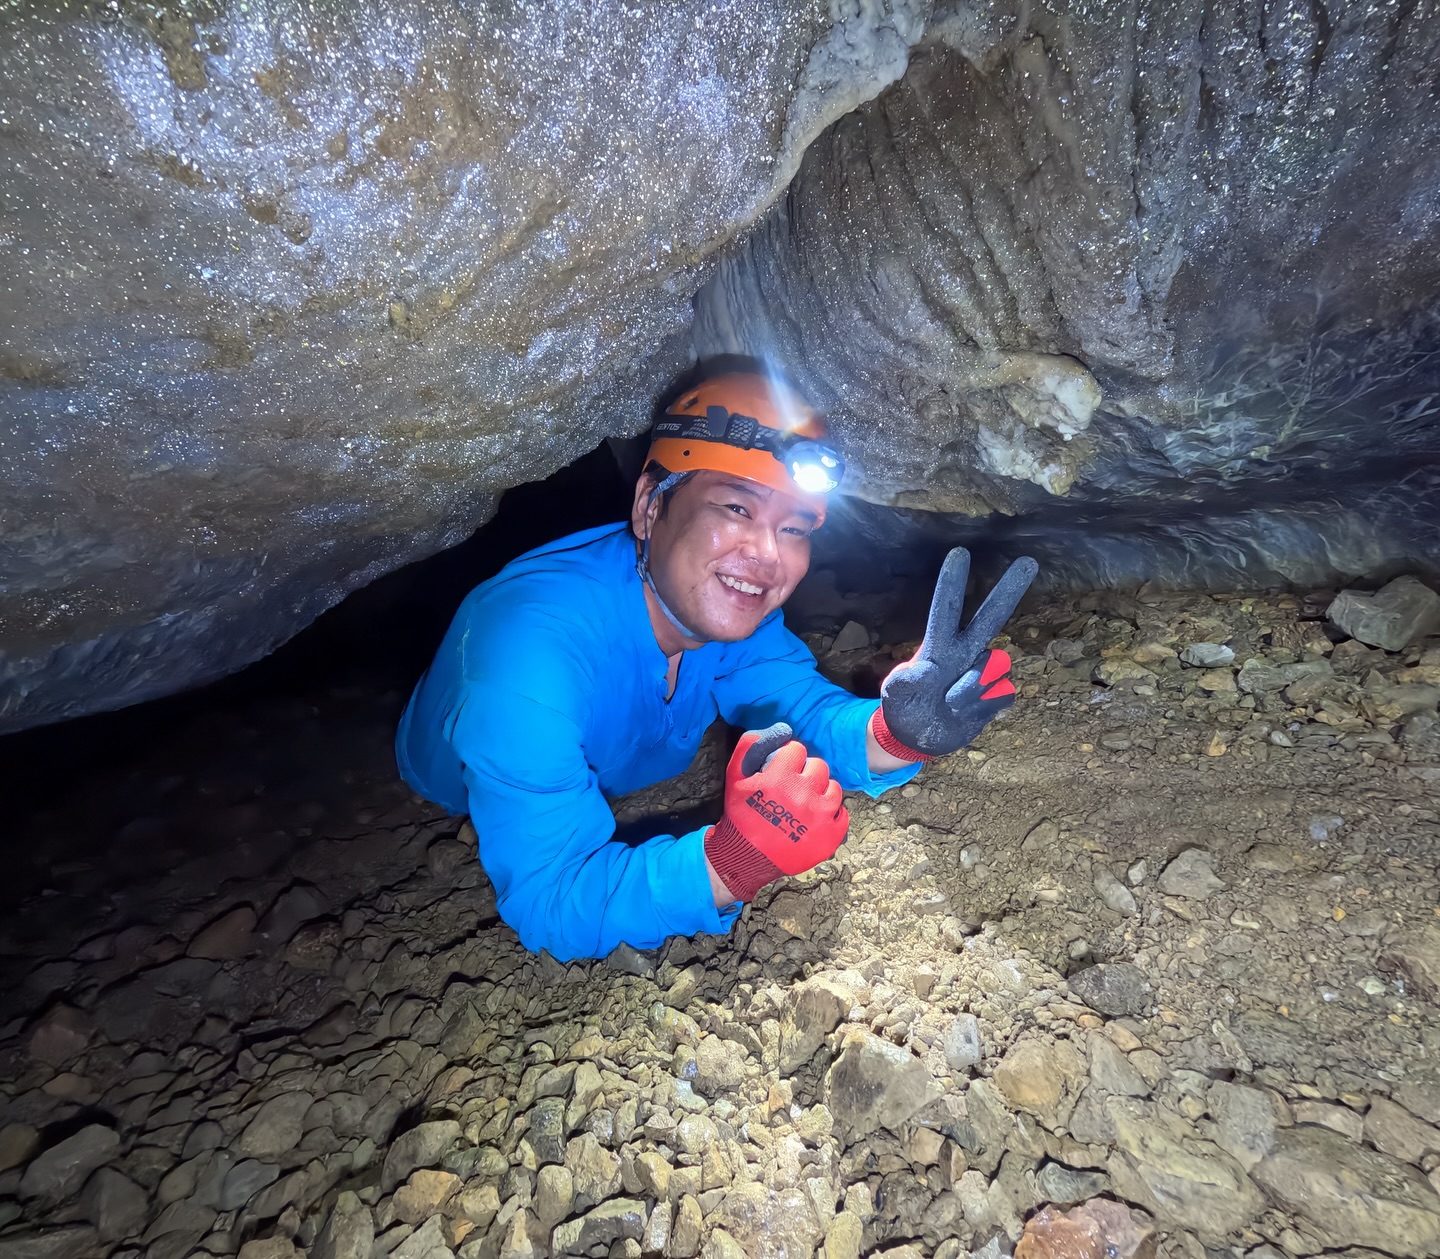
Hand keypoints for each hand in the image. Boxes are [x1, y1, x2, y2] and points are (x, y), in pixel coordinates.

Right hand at [704, 723, 848, 902]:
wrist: (745, 857)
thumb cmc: (740, 815)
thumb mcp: (734, 776)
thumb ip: (749, 746)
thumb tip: (777, 730)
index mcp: (780, 777)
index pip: (797, 750)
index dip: (789, 758)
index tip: (783, 770)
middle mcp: (803, 793)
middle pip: (818, 766)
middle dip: (806, 773)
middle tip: (795, 787)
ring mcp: (819, 816)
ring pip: (834, 788)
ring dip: (822, 791)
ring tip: (808, 802)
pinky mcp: (829, 836)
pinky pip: (842, 814)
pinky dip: (832, 814)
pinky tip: (817, 818)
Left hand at [873, 549, 1037, 759]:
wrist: (918, 737)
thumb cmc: (903, 707)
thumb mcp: (895, 696)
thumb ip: (906, 682)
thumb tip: (924, 671)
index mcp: (938, 647)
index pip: (946, 609)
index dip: (952, 583)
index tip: (959, 552)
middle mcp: (965, 653)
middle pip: (990, 618)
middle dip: (1009, 590)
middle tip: (1028, 560)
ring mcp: (982, 673)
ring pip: (990, 670)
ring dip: (968, 692)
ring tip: (948, 705)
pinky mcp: (996, 696)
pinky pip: (1001, 696)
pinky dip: (982, 709)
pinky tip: (965, 714)